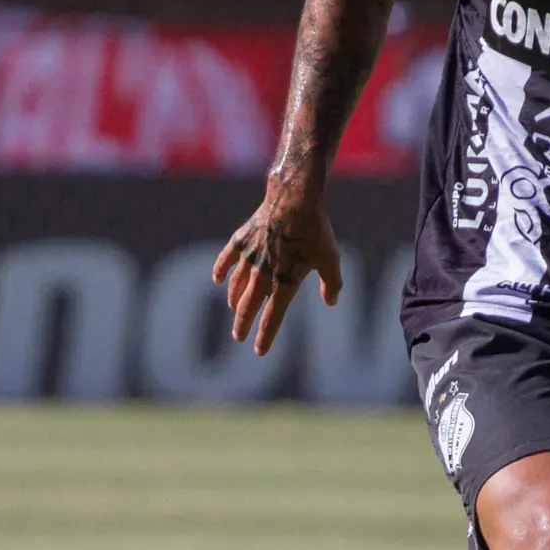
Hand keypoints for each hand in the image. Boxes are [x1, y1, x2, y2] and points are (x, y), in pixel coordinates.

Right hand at [212, 181, 342, 355]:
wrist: (294, 198)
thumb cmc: (316, 230)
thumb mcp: (331, 259)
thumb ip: (332, 284)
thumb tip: (331, 302)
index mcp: (285, 282)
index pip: (273, 317)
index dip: (265, 336)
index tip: (258, 351)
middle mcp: (264, 273)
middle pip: (249, 305)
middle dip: (242, 324)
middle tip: (238, 337)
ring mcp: (250, 256)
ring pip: (238, 284)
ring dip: (234, 300)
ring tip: (233, 309)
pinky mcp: (243, 238)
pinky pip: (227, 257)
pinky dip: (221, 270)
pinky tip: (218, 280)